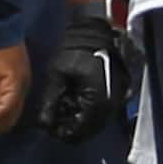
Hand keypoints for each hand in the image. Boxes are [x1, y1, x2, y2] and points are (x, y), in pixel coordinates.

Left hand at [33, 14, 128, 143]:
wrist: (94, 30)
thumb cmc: (76, 49)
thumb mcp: (57, 75)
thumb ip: (50, 102)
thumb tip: (43, 123)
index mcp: (98, 101)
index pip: (82, 129)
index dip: (66, 133)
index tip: (53, 132)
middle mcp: (112, 103)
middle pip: (92, 128)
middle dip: (74, 128)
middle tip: (57, 126)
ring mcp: (118, 97)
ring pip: (99, 120)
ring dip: (83, 121)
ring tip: (66, 114)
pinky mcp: (119, 90)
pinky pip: (105, 109)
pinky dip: (91, 111)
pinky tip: (78, 104)